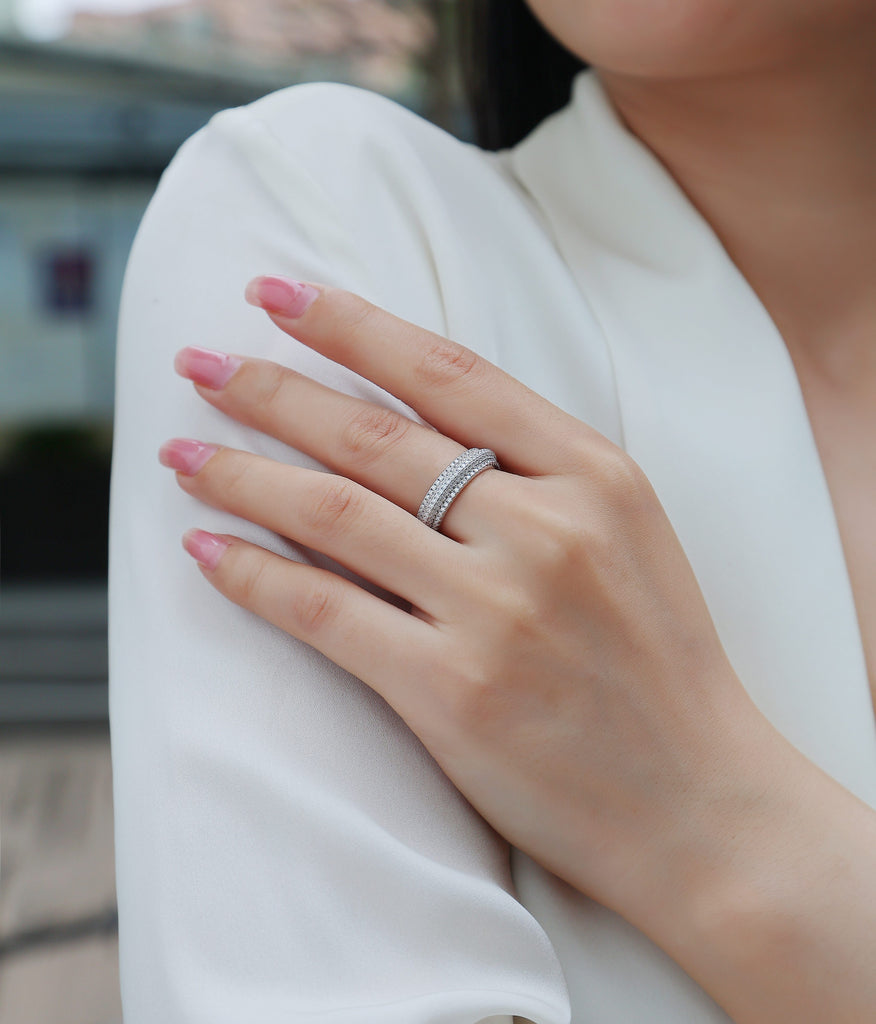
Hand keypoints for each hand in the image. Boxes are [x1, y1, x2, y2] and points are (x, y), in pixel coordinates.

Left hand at [158, 276, 775, 934]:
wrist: (702, 804)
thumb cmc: (662, 665)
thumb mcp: (627, 534)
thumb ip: (538, 470)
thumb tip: (412, 419)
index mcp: (595, 473)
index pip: (448, 373)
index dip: (350, 324)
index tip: (276, 293)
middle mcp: (544, 528)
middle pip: (374, 435)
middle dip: (272, 390)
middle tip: (199, 365)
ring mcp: (496, 610)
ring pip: (335, 513)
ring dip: (243, 475)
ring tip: (181, 452)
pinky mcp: (451, 692)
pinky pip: (326, 613)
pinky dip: (255, 577)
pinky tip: (206, 553)